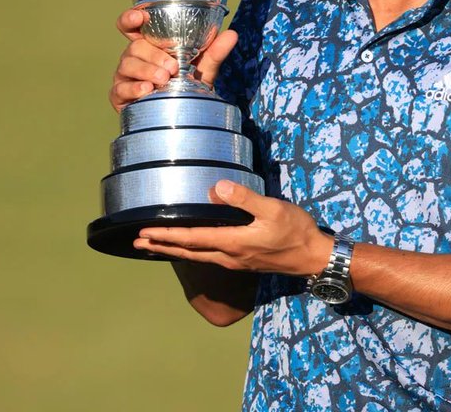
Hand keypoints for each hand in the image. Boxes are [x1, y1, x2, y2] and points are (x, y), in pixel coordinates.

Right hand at [108, 8, 238, 112]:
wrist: (183, 117)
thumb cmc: (188, 86)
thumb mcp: (203, 68)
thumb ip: (214, 52)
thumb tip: (231, 34)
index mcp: (149, 45)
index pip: (131, 26)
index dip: (130, 18)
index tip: (140, 17)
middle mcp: (133, 57)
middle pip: (134, 47)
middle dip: (154, 55)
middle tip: (173, 67)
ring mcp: (124, 76)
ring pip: (127, 65)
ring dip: (146, 71)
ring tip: (164, 80)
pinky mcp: (119, 96)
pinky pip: (121, 89)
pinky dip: (134, 88)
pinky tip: (146, 90)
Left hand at [135, 180, 332, 276]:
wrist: (313, 257)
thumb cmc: (295, 231)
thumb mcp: (272, 209)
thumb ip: (244, 198)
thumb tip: (215, 188)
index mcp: (232, 242)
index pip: (191, 239)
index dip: (166, 235)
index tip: (143, 233)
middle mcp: (229, 256)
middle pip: (188, 252)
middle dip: (161, 246)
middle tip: (137, 243)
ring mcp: (236, 261)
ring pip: (197, 257)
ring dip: (174, 250)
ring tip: (156, 246)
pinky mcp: (243, 261)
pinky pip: (209, 257)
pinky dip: (192, 252)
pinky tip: (192, 248)